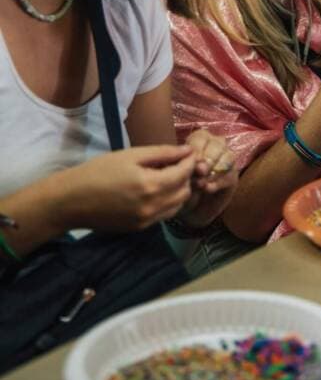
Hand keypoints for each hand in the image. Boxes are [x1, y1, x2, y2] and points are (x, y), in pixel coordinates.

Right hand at [61, 144, 197, 232]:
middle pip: (185, 192)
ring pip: (177, 206)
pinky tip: (156, 190)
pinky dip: (168, 202)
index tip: (189, 151)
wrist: (72, 201)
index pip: (184, 173)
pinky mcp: (140, 228)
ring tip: (166, 175)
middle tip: (176, 162)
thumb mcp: (131, 155)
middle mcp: (153, 207)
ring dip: (178, 190)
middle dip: (186, 176)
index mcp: (151, 186)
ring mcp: (147, 221)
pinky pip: (164, 215)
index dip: (190, 161)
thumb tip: (186, 151)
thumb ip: (162, 153)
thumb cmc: (99, 171)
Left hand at [179, 129, 237, 228]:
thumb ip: (184, 165)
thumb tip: (196, 164)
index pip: (201, 138)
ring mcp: (227, 159)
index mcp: (199, 139)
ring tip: (201, 184)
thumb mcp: (178, 172)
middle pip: (217, 145)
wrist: (190, 206)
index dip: (197, 149)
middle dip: (208, 159)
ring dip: (214, 171)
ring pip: (227, 157)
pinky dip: (219, 182)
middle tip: (199, 173)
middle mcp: (215, 145)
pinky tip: (208, 189)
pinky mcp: (233, 176)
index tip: (192, 163)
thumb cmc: (181, 183)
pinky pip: (230, 174)